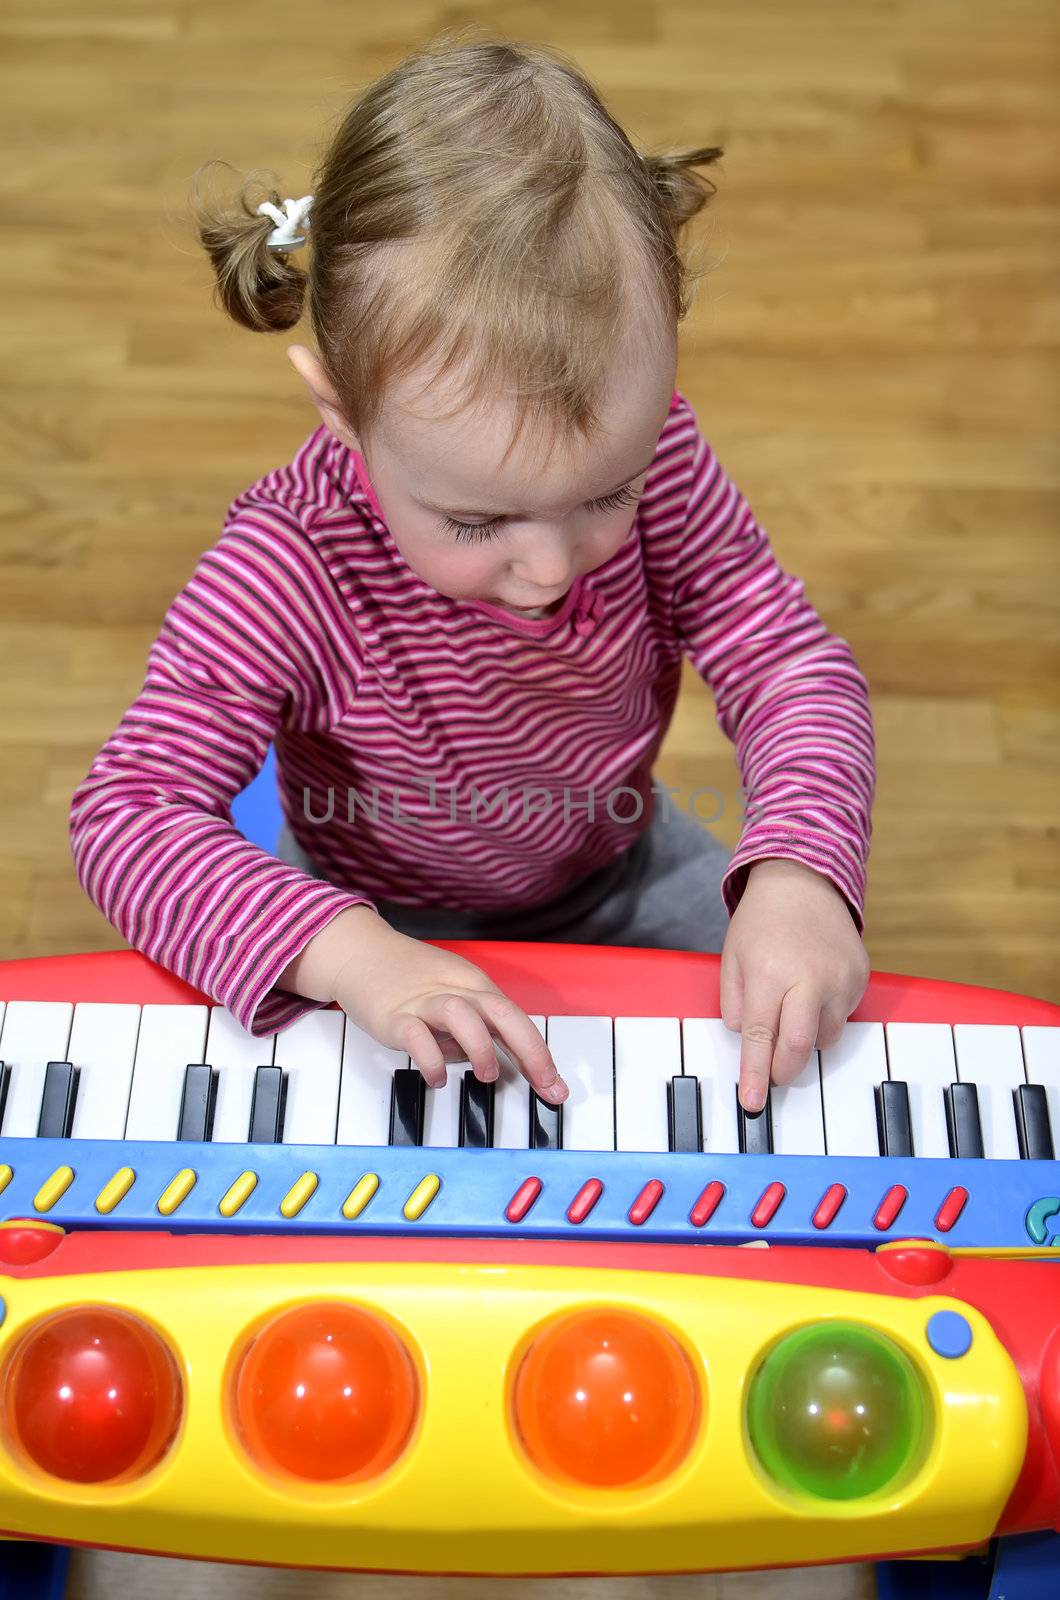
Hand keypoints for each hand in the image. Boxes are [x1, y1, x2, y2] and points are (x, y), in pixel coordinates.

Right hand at [329, 918, 568, 1102]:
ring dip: (481, 1047)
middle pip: (502, 1012)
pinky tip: (436, 1077)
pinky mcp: (394, 1015)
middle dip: (530, 1049)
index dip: (539, 1052)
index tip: (555, 1086)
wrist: (361, 953)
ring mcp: (424, 1002)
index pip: (515, 1019)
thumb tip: (498, 1063)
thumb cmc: (410, 979)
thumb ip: (476, 1029)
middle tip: (545, 1084)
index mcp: (474, 987)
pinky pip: (416, 1036)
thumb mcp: (452, 998)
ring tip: (487, 1075)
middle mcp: (455, 991)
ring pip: (462, 1014)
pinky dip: (431, 1058)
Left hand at [720, 859, 869, 1112]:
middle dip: (783, 1071)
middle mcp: (809, 978)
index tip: (752, 1102)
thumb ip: (733, 1003)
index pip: (760, 1036)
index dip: (755, 1073)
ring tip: (791, 1010)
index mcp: (768, 972)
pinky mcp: (861, 977)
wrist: (804, 882)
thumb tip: (747, 1041)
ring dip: (804, 1041)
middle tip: (772, 1076)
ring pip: (824, 1038)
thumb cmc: (761, 922)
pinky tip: (812, 992)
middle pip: (798, 1047)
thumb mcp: (731, 958)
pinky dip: (823, 1018)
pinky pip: (842, 1018)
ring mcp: (840, 978)